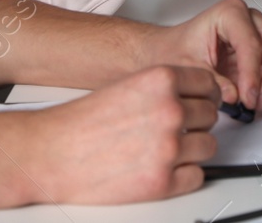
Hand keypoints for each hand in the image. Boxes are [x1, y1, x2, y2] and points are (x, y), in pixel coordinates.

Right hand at [14, 65, 220, 203]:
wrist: (50, 154)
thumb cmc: (80, 122)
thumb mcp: (127, 85)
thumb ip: (162, 89)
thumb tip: (190, 96)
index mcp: (160, 80)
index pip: (208, 84)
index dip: (204, 95)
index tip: (200, 102)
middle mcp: (169, 110)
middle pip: (210, 115)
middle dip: (197, 123)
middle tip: (178, 128)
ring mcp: (168, 147)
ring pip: (208, 146)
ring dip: (193, 150)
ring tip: (167, 150)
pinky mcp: (162, 182)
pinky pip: (197, 176)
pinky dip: (185, 175)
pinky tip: (164, 168)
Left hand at [138, 0, 261, 112]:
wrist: (170, 51)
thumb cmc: (176, 51)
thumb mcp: (185, 68)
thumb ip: (212, 82)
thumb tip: (235, 96)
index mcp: (230, 14)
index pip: (253, 44)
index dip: (253, 75)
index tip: (247, 99)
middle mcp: (252, 20)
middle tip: (259, 104)